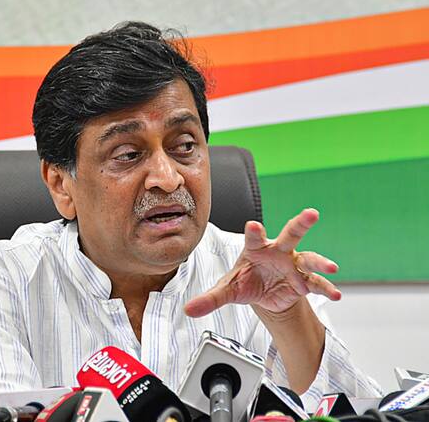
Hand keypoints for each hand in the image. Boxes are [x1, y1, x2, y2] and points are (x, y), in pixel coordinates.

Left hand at [184, 208, 341, 316]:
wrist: (262, 294)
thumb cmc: (245, 281)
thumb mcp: (227, 290)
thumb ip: (210, 298)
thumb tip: (188, 310)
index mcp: (256, 249)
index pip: (254, 238)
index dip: (254, 232)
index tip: (253, 226)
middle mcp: (278, 252)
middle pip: (290, 234)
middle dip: (300, 223)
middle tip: (311, 213)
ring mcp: (293, 265)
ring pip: (309, 258)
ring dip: (320, 262)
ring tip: (331, 267)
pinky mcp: (303, 281)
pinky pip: (316, 283)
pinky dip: (325, 288)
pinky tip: (334, 294)